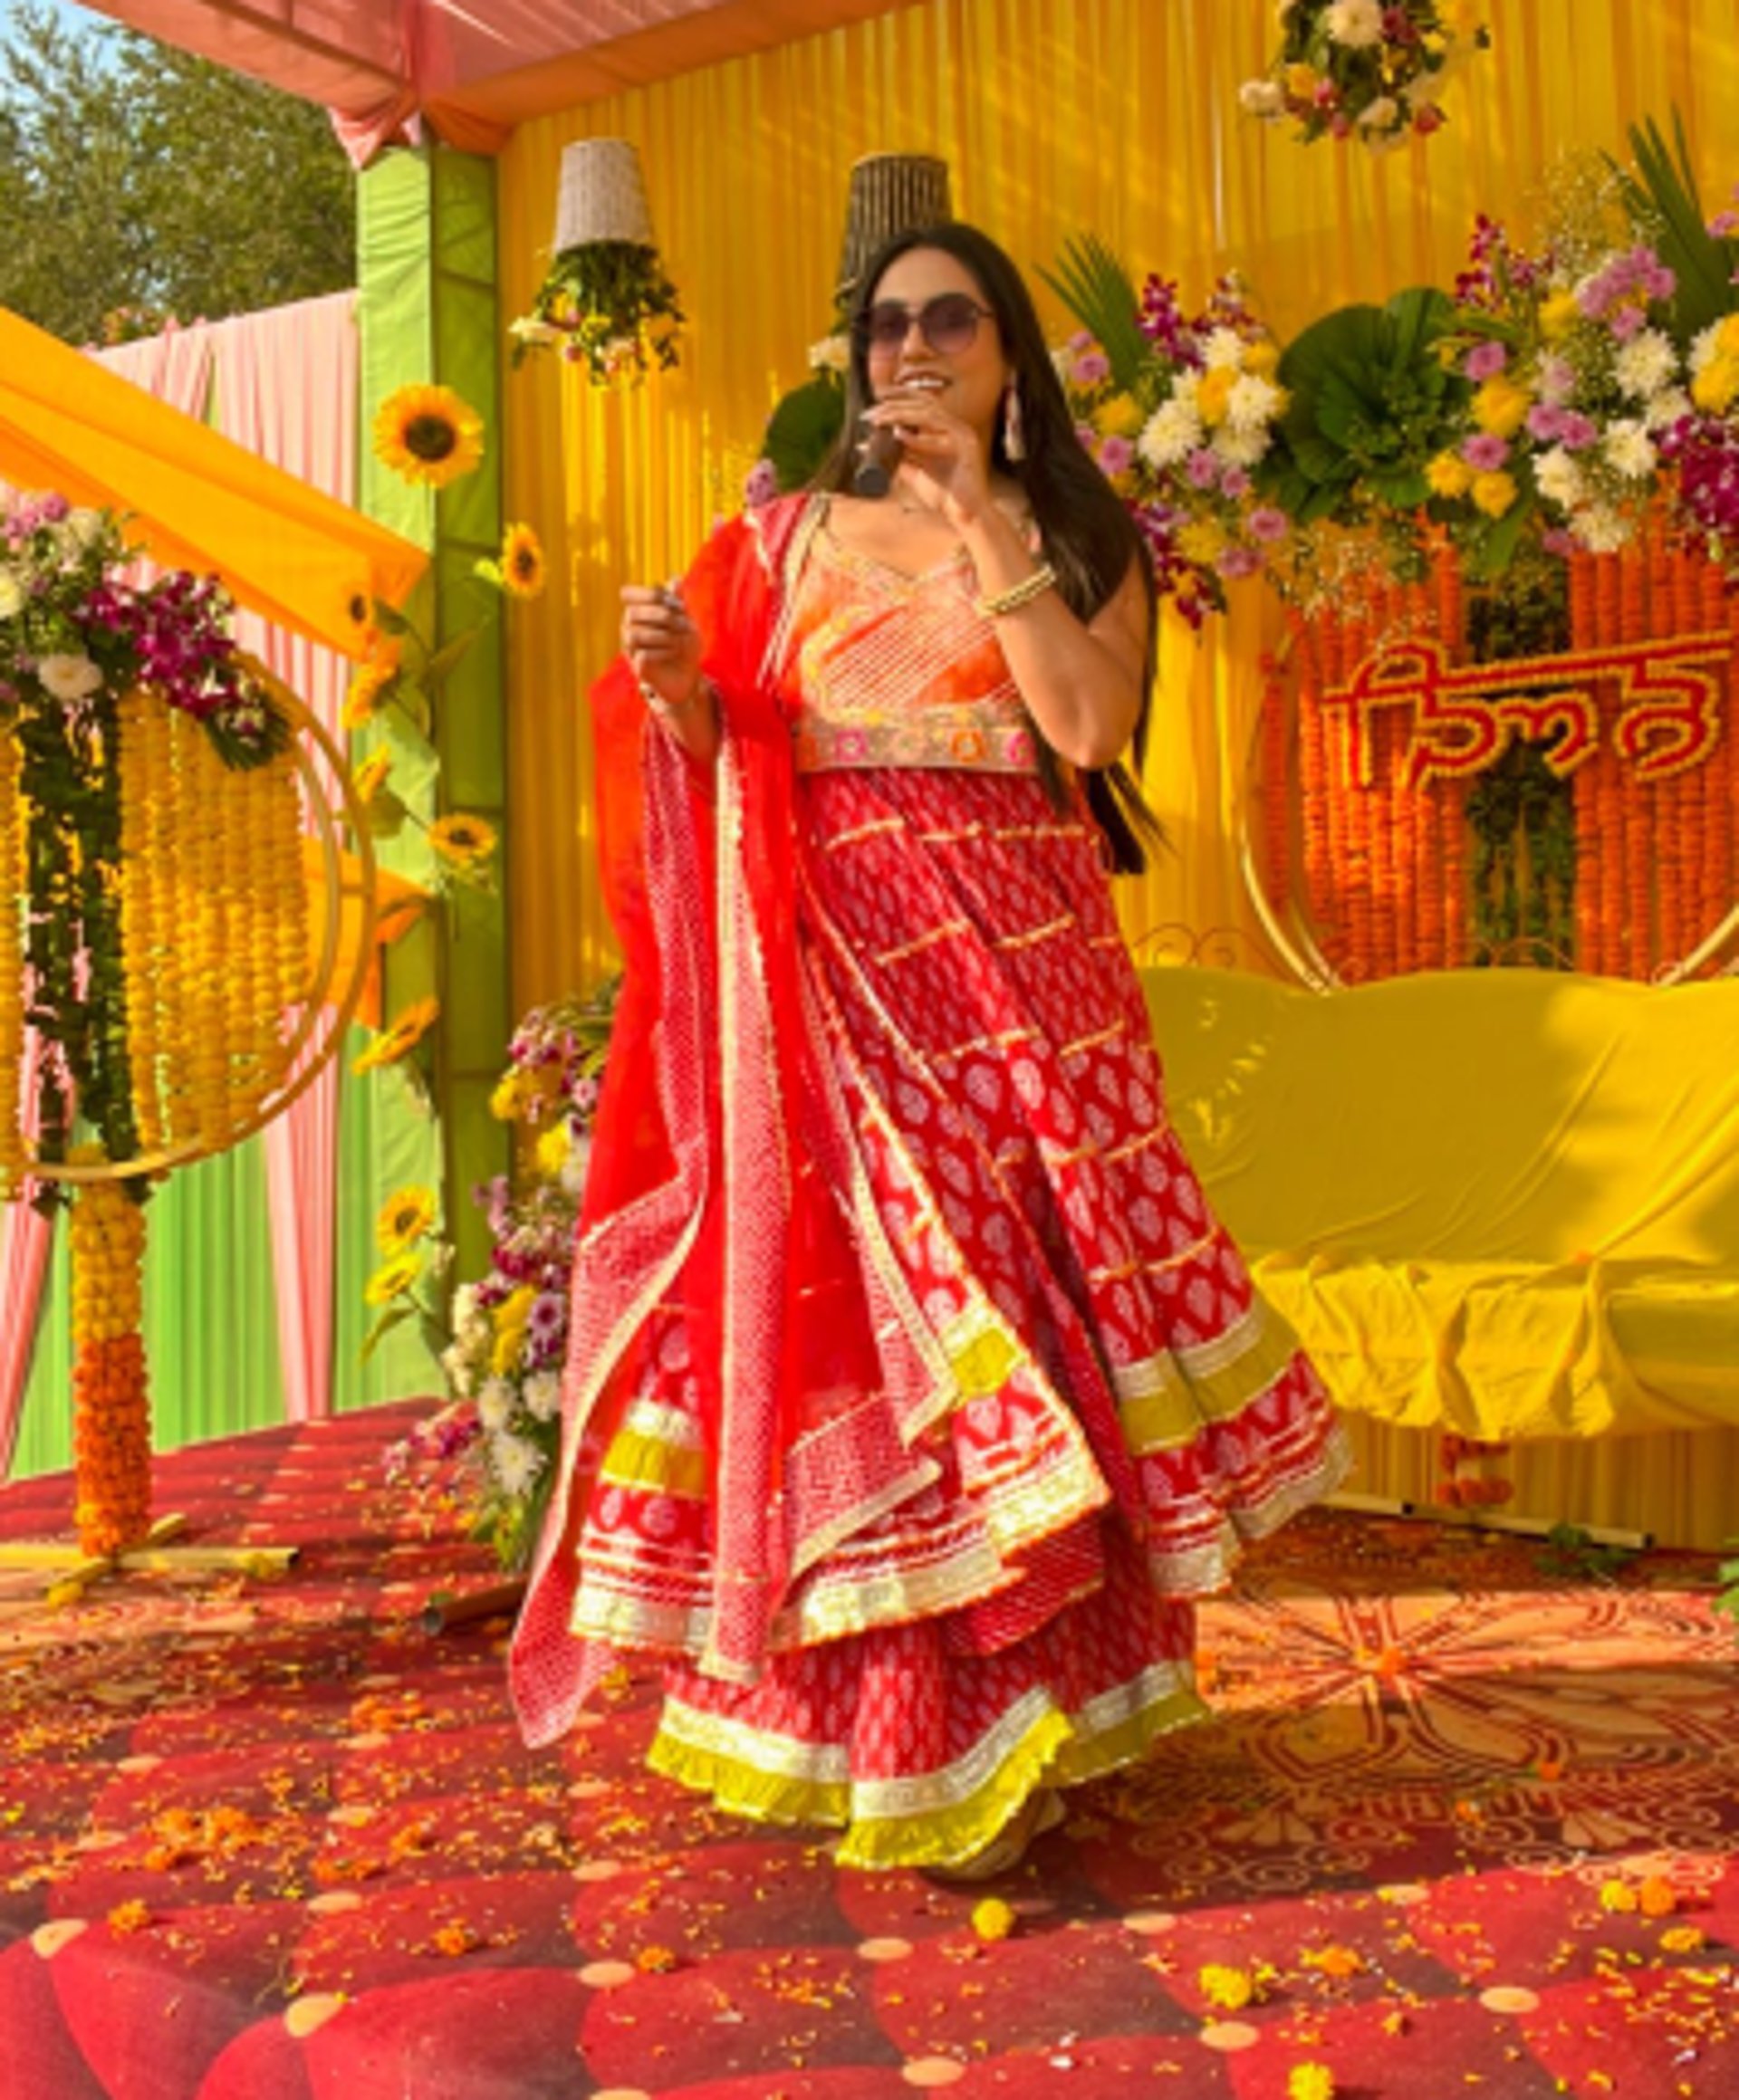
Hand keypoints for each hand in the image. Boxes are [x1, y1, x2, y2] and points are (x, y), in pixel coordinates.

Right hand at [620, 581, 702, 708]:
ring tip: (678, 642)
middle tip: (684, 624)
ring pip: (634, 634)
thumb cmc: (684, 643)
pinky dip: (662, 652)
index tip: (677, 603)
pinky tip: (673, 652)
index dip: (651, 594)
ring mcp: (630, 649)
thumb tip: (675, 579)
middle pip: (631, 613)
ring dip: (662, 636)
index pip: (628, 593)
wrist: (689, 675)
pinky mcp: (637, 668)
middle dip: (661, 616)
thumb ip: (678, 600)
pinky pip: (642, 655)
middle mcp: (628, 627)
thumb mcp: (686, 619)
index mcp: (638, 611)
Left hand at [861, 390, 993, 527]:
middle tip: (869, 414)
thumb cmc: (944, 496)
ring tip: (878, 421)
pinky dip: (918, 437)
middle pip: (923, 402)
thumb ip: (894, 458)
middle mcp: (955, 427)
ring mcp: (962, 434)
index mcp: (945, 429)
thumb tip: (865, 446)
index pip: (921, 402)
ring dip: (900, 414)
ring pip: (929, 414)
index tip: (873, 402)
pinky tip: (899, 435)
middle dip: (894, 404)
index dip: (898, 396)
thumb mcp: (914, 473)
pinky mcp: (967, 447)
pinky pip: (940, 437)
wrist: (965, 516)